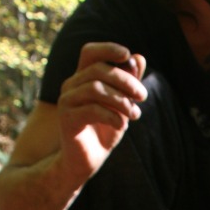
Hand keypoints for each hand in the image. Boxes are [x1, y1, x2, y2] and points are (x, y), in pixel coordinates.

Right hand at [57, 41, 146, 181]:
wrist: (87, 161)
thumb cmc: (105, 131)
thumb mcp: (122, 105)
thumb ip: (129, 83)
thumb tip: (139, 57)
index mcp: (83, 78)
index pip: (90, 52)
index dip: (107, 48)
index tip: (127, 55)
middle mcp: (71, 85)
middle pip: (99, 70)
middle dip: (126, 80)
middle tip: (143, 96)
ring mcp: (66, 101)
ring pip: (95, 88)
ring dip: (121, 100)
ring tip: (135, 114)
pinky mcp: (67, 119)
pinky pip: (92, 109)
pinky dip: (112, 115)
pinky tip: (122, 125)